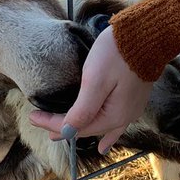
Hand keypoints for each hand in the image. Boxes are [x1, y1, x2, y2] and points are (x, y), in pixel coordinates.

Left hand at [29, 26, 154, 155]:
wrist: (147, 36)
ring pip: (101, 127)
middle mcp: (124, 118)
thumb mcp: (95, 80)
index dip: (53, 124)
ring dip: (82, 129)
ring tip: (65, 136)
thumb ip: (83, 109)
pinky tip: (105, 144)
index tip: (33, 117)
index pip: (76, 126)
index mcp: (112, 116)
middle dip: (64, 126)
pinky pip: (116, 124)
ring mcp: (131, 110)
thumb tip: (68, 132)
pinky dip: (107, 134)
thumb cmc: (118, 54)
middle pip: (88, 128)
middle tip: (41, 124)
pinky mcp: (134, 99)